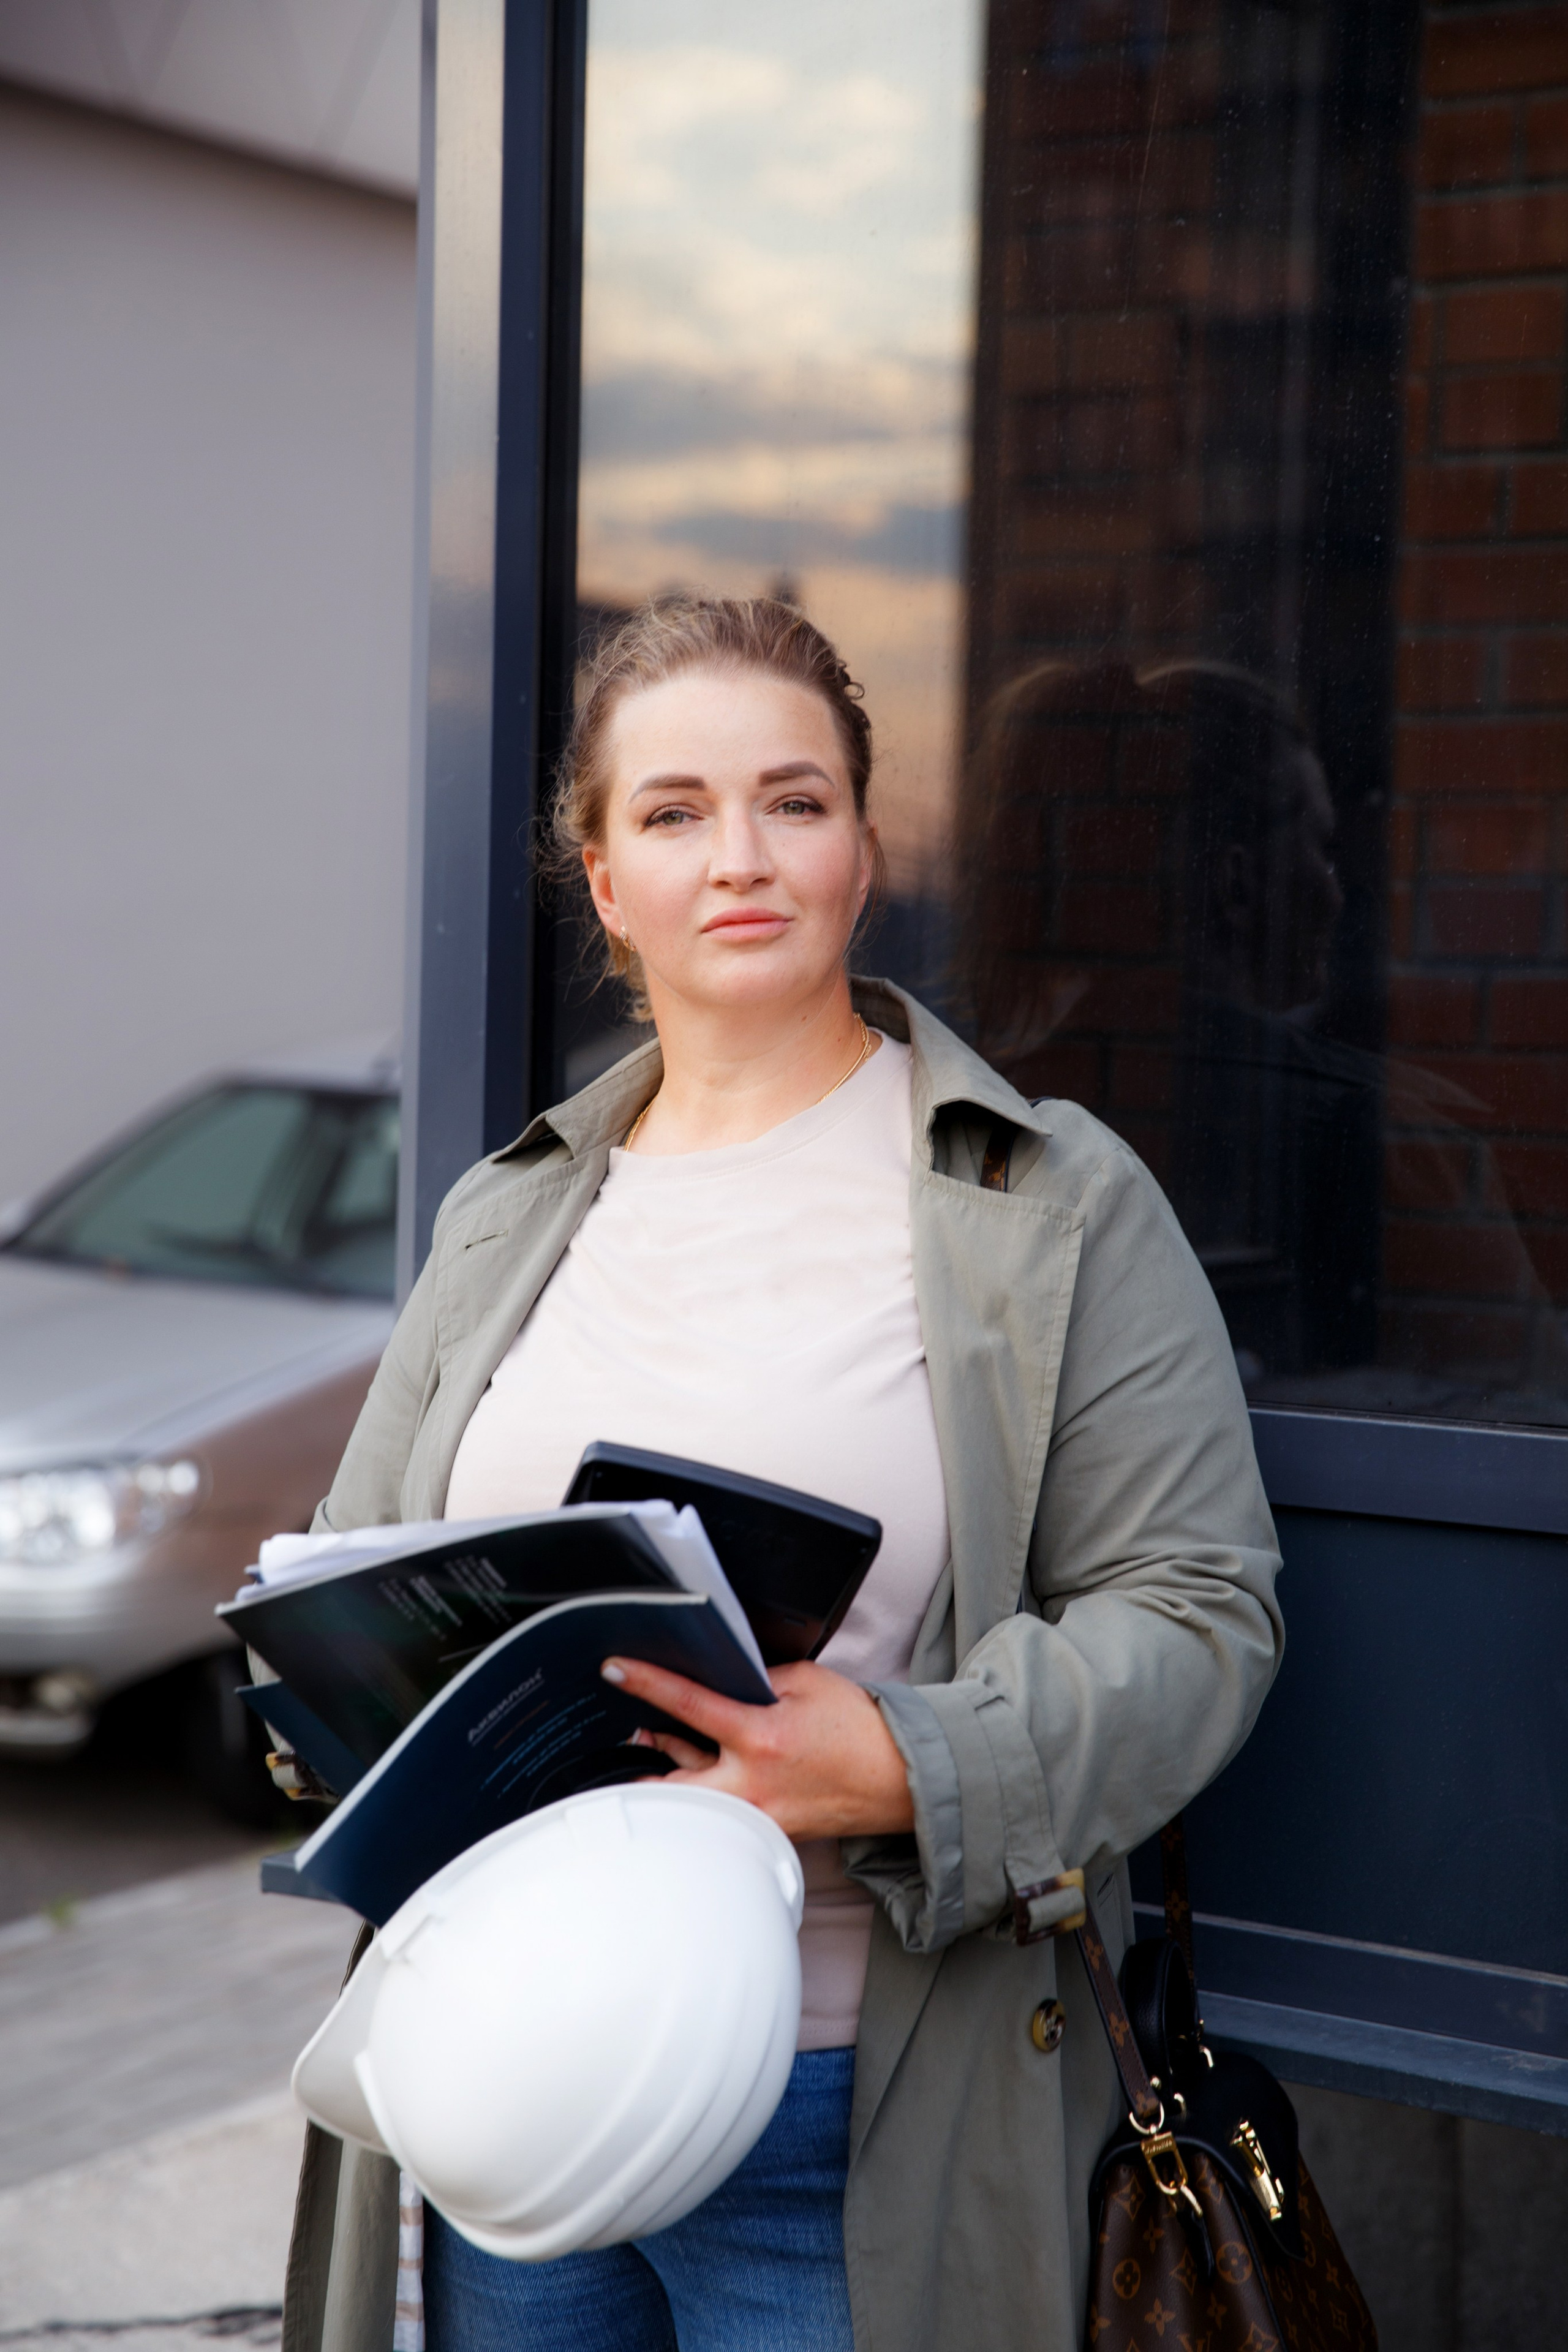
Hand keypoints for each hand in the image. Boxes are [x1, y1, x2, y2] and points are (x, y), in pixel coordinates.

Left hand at [600, 1656, 914, 1841]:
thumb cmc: (855, 1728)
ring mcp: (755, 1815)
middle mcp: (750, 1784)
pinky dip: (701, 1791)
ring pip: (689, 1802)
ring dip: (667, 1774)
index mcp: (759, 1737)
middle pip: (668, 1783)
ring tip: (651, 1742)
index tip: (614, 1669)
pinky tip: (694, 1770)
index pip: (689, 1705)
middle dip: (636, 1763)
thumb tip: (717, 1678)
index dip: (647, 1682)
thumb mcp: (805, 1682)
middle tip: (618, 1735)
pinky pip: (717, 1812)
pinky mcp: (764, 1832)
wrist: (897, 1778)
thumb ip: (756, 1679)